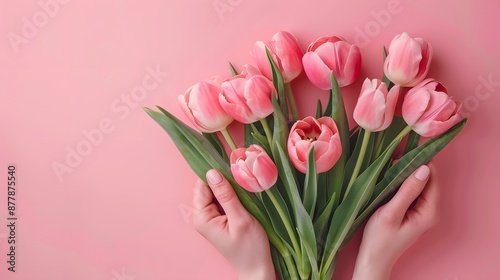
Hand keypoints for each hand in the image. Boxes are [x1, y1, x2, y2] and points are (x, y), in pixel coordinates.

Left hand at [193, 169, 275, 279]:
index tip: (233, 166)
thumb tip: (212, 172)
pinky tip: (245, 195)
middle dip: (224, 180)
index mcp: (202, 217)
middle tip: (243, 176)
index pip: (202, 185)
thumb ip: (226, 195)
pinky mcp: (220, 218)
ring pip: (217, 192)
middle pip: (209, 187)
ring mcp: (211, 217)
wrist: (257, 268)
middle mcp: (202, 216)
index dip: (216, 174)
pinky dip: (233, 195)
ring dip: (230, 187)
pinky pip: (223, 199)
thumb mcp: (240, 219)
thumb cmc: (250, 248)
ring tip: (246, 185)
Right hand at [353, 163, 439, 279]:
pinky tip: (388, 179)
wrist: (372, 257)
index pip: (432, 177)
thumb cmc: (380, 238)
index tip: (403, 152)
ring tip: (387, 168)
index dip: (419, 162)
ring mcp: (422, 210)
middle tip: (390, 161)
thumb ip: (407, 191)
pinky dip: (400, 182)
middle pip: (426, 178)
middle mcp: (430, 209)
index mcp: (430, 211)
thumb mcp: (391, 212)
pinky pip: (411, 189)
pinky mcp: (412, 210)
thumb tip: (424, 168)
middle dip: (410, 167)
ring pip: (417, 182)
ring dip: (404, 174)